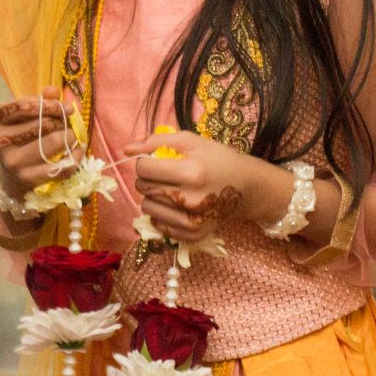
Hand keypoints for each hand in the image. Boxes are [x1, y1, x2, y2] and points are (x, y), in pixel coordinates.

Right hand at [0, 88, 78, 196]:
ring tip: (74, 135)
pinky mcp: (27, 178)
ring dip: (70, 136)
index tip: (68, 107)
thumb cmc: (21, 135)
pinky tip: (78, 151)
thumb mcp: (26, 115)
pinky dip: (75, 156)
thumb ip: (40, 101)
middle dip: (62, 121)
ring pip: (53, 142)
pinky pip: (60, 165)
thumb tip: (53, 91)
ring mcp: (12, 161)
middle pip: (43, 124)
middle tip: (70, 123)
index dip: (50, 105)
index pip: (24, 106)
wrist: (12, 173)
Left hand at [124, 129, 271, 244]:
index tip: (154, 161)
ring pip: (147, 208)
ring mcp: (191, 220)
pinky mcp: (192, 235)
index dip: (144, 162)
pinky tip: (177, 205)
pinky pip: (159, 224)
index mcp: (192, 172)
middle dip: (147, 179)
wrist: (248, 187)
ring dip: (152, 196)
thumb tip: (126, 150)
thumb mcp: (193, 142)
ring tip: (170, 189)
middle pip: (144, 188)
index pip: (144, 168)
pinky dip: (162, 213)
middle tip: (163, 175)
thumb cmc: (219, 159)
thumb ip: (158, 141)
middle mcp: (190, 199)